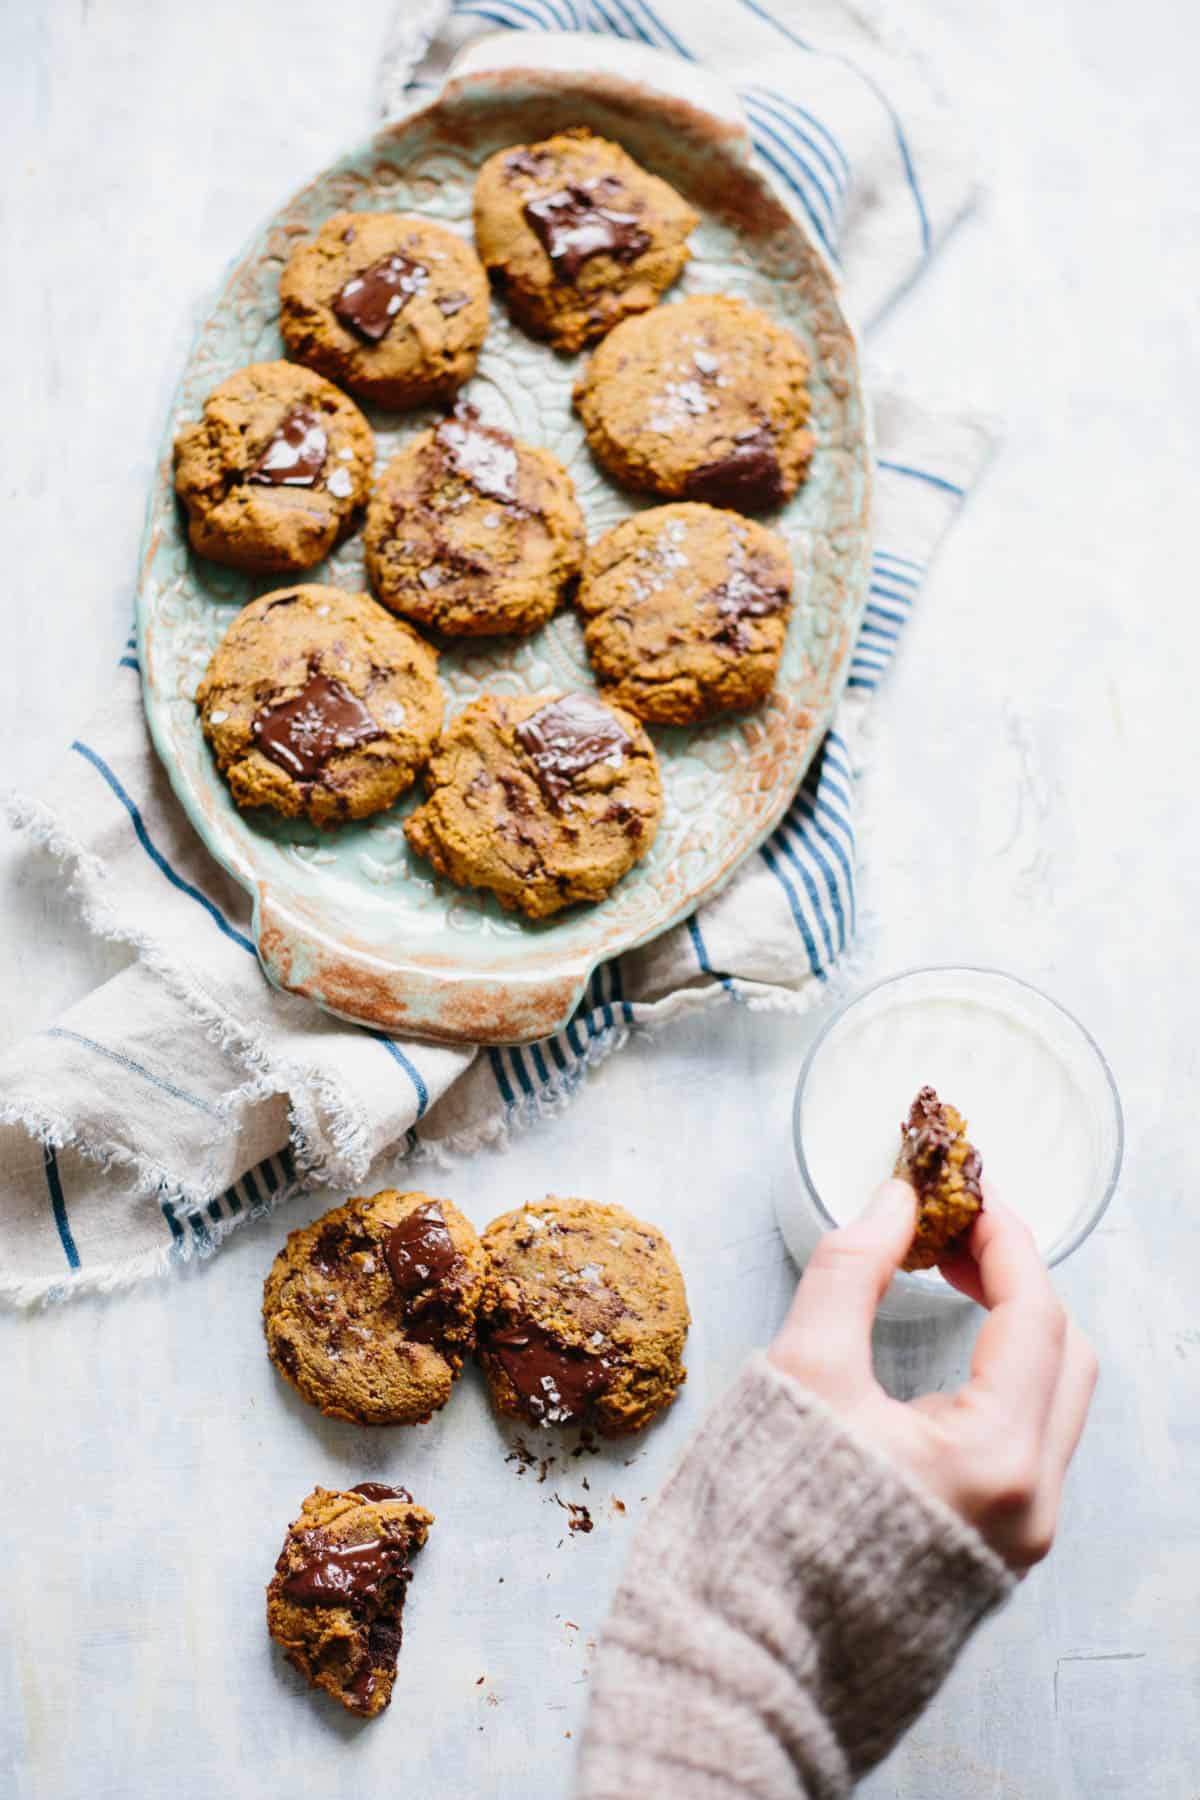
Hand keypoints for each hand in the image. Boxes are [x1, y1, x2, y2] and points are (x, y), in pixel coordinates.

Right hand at [768, 1181, 1097, 1570]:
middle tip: (954, 1230)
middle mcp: (1030, 1504)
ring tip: (946, 1277)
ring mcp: (1018, 1537)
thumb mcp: (803, 1371)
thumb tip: (896, 1200)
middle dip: (1017, 1278)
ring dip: (1014, 1327)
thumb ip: (855, 1270)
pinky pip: (1026, 1444)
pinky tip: (945, 1350)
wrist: (743, 1656)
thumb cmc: (764, 1522)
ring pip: (1053, 1401)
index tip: (964, 1188)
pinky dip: (1000, 1380)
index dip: (1001, 1236)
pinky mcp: (993, 1554)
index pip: (1034, 1313)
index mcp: (995, 1458)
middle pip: (1065, 1354)